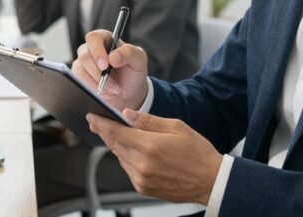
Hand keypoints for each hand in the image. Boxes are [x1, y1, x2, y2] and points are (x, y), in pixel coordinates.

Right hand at [71, 30, 149, 111]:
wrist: (128, 92)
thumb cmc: (133, 72)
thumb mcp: (139, 60)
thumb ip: (129, 53)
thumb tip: (112, 56)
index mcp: (106, 39)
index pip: (94, 38)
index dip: (97, 51)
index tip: (105, 65)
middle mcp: (92, 48)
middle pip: (84, 55)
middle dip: (99, 73)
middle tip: (114, 84)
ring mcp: (84, 62)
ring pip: (80, 70)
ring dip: (97, 83)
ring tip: (113, 89)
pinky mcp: (79, 75)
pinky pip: (78, 80)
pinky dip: (93, 89)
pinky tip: (105, 92)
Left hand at [87, 109, 221, 204]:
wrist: (211, 181)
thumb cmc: (198, 153)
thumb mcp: (176, 127)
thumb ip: (148, 121)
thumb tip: (127, 114)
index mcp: (149, 146)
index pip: (115, 132)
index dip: (100, 124)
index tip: (92, 117)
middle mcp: (142, 165)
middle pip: (114, 145)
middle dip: (106, 132)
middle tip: (100, 122)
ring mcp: (141, 179)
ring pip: (120, 158)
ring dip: (119, 146)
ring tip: (127, 136)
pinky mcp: (143, 188)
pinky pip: (128, 170)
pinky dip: (128, 159)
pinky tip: (139, 152)